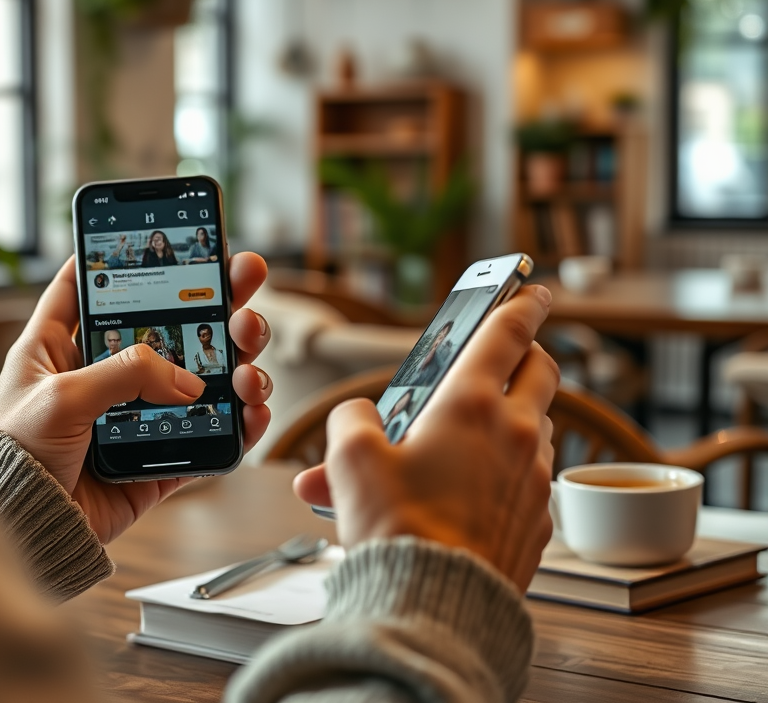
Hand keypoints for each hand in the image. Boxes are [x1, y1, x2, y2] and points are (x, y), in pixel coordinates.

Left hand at [0, 253, 272, 543]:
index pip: (87, 285)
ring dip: (234, 358)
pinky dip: (237, 422)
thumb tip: (189, 383)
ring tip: (250, 353)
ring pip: (198, 376)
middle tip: (246, 276)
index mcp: (58, 347)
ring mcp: (133, 416)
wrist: (25, 530)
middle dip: (212, 297)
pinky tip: (254, 408)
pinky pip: (207, 434)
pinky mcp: (156, 458)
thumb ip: (126, 374)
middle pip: (167, 324)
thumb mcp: (61, 396)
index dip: (119, 254)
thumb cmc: (15, 457)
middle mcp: (101, 375)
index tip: (157, 231)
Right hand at [293, 285, 558, 591]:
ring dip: (517, 415)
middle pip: (543, 372)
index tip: (532, 290)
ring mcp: (535, 477)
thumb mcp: (350, 461)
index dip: (521, 302)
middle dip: (529, 355)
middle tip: (507, 357)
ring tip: (472, 434)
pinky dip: (512, 469)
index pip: (508, 332)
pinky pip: (534, 477)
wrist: (433, 604)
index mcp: (471, 404)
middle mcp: (516, 433)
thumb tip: (359, 418)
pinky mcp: (539, 518)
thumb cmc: (395, 529)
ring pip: (542, 424)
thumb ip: (351, 421)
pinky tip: (474, 490)